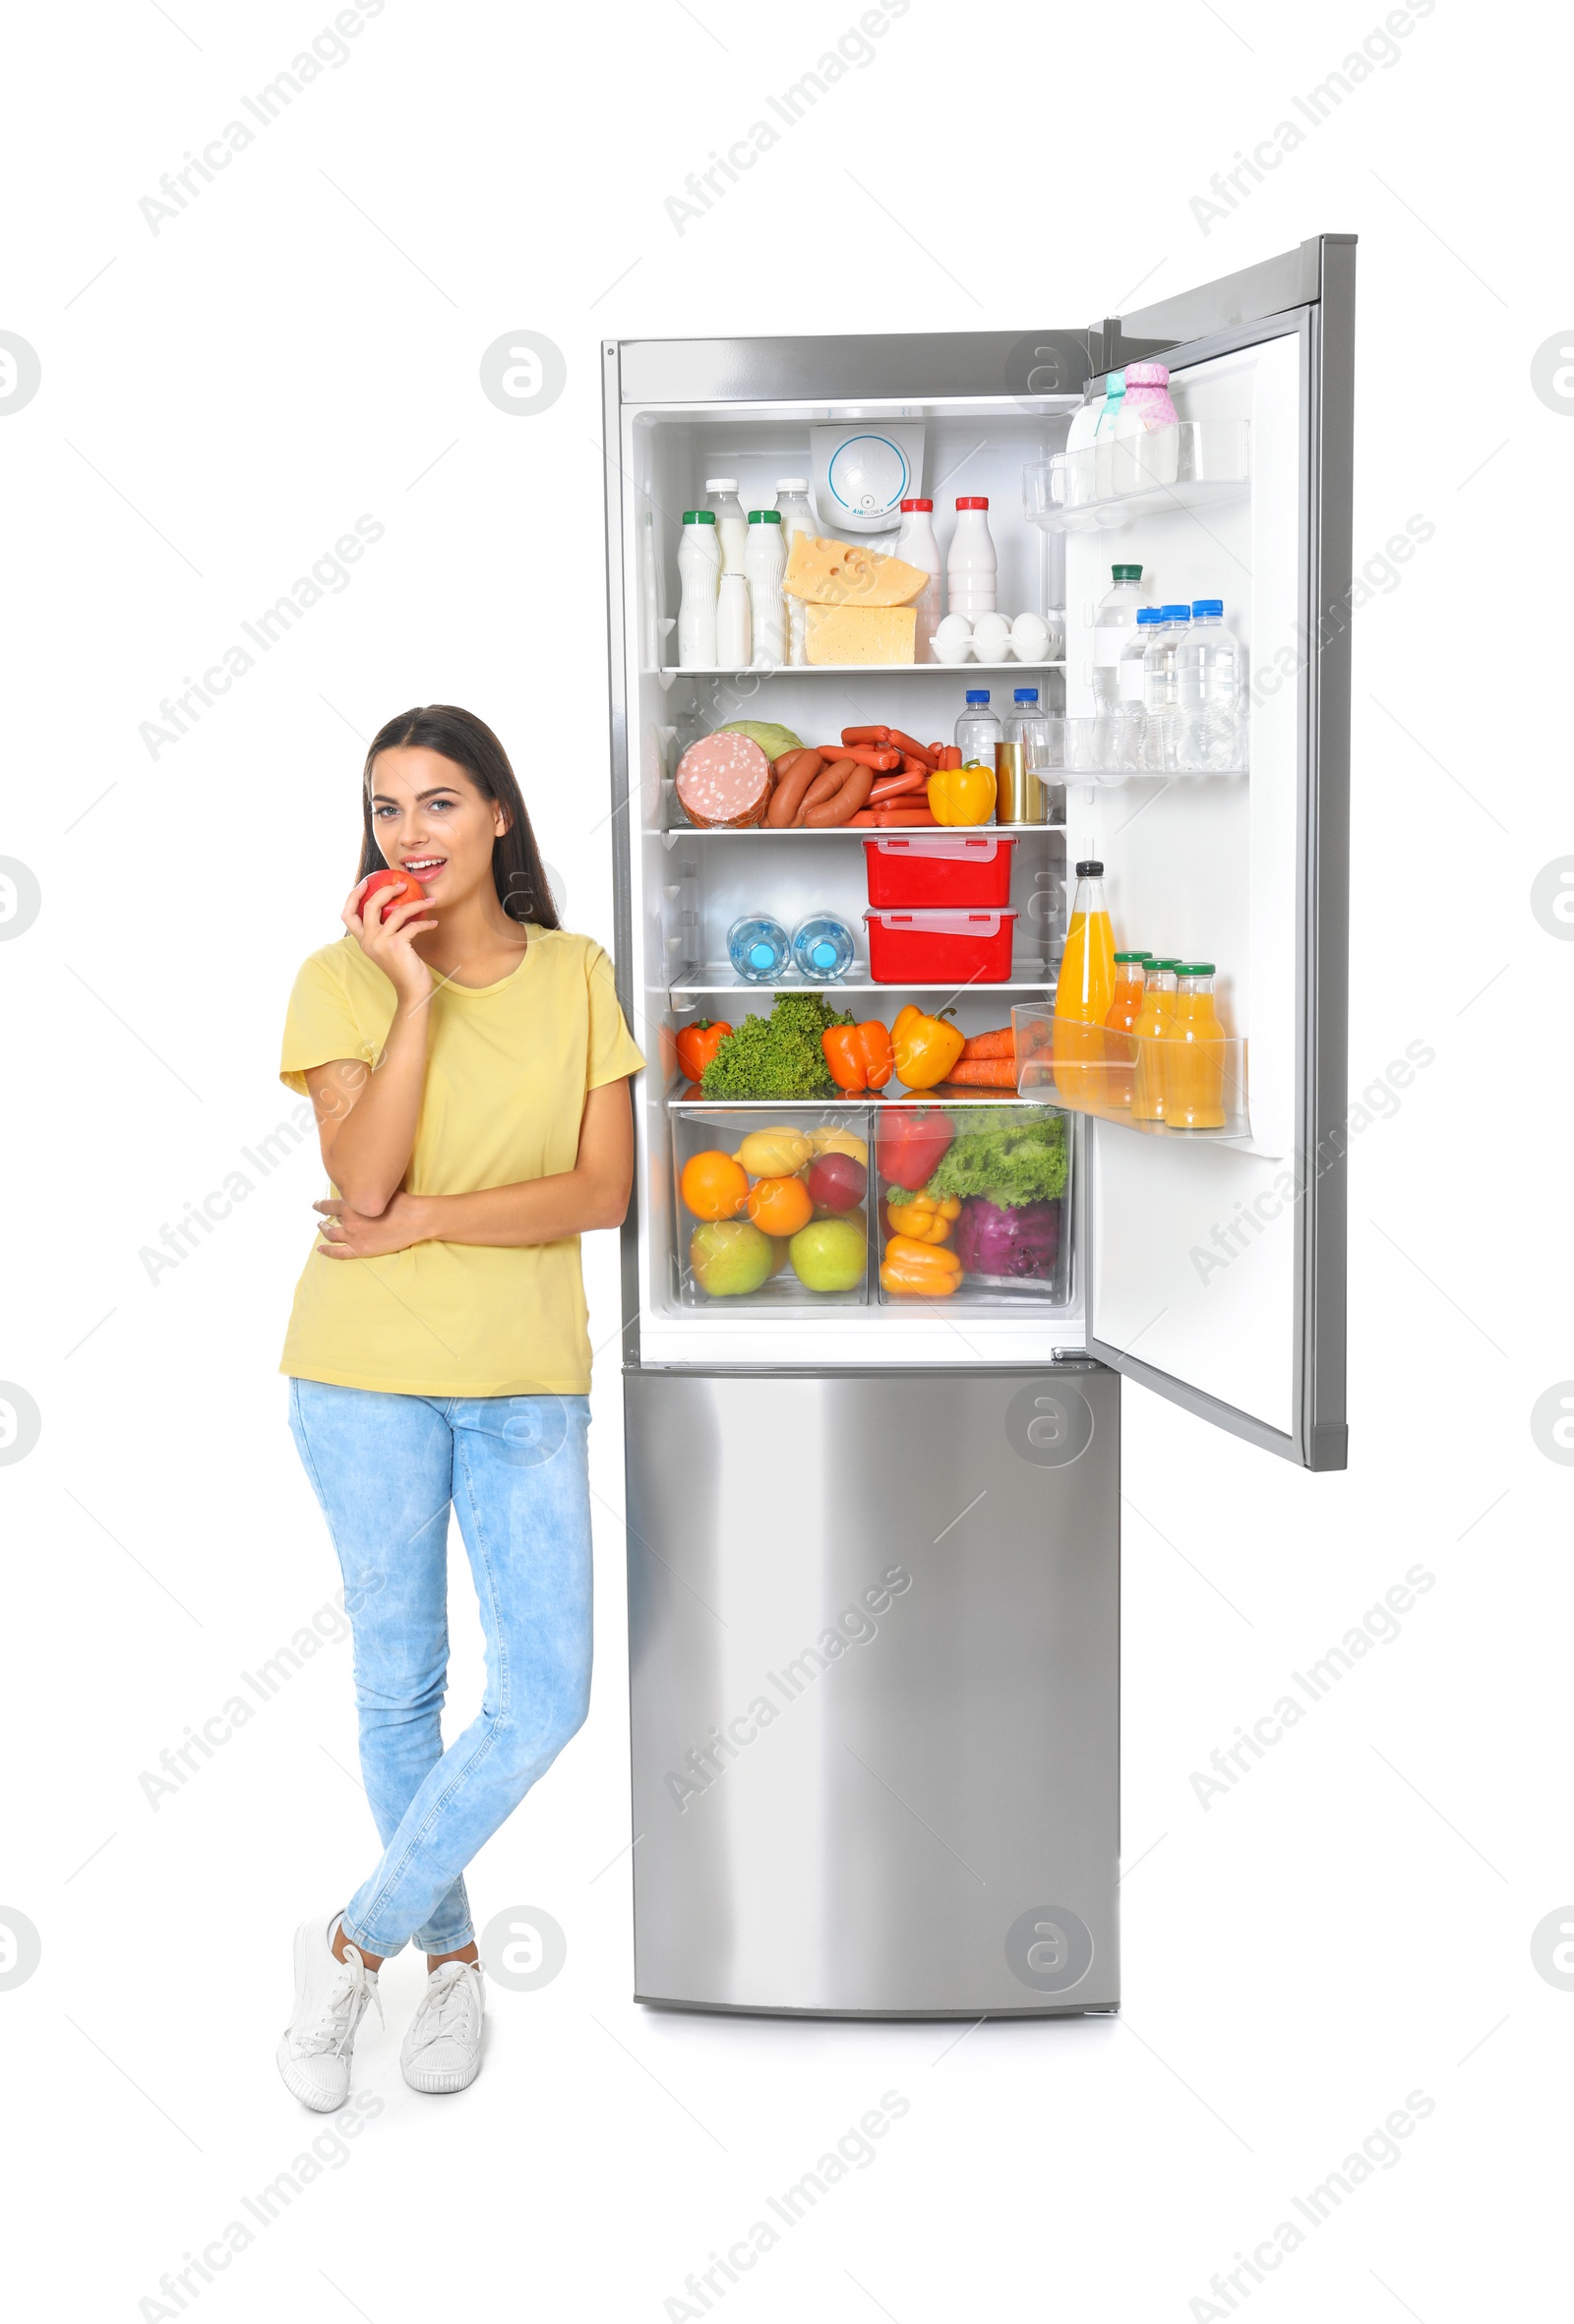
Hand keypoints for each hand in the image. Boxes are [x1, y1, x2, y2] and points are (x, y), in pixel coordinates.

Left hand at [313, 1193, 430, 1258]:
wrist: (415, 1219)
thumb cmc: (401, 1202)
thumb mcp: (378, 1191)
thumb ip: (364, 1194)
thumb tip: (359, 1190)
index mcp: (351, 1204)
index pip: (328, 1205)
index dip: (321, 1205)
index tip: (317, 1205)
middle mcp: (348, 1220)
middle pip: (331, 1220)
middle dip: (324, 1218)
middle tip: (320, 1218)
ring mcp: (353, 1236)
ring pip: (331, 1234)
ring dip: (324, 1231)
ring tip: (322, 1228)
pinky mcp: (360, 1249)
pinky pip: (338, 1253)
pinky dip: (327, 1251)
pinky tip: (321, 1249)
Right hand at [342, 875, 438, 1004]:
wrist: (412, 991)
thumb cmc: (403, 968)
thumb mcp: (388, 948)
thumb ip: (384, 931)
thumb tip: (395, 905)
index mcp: (363, 941)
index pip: (347, 915)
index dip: (353, 896)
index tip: (366, 883)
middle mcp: (368, 941)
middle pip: (369, 906)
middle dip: (385, 890)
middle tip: (402, 885)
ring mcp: (381, 943)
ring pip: (396, 912)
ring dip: (417, 904)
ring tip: (430, 901)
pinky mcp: (396, 946)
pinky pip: (412, 925)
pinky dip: (425, 923)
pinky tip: (433, 923)